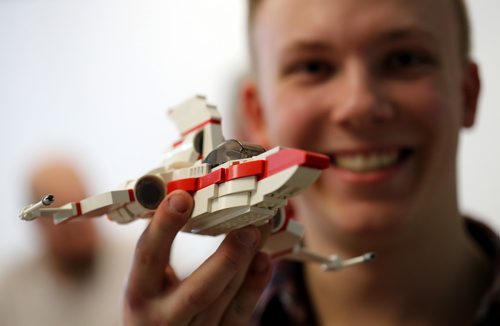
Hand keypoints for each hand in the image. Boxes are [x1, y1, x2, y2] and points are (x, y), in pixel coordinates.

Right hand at [124, 190, 271, 324]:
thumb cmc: (149, 307)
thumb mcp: (143, 282)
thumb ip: (158, 254)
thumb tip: (183, 201)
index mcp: (139, 295)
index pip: (149, 257)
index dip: (164, 226)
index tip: (183, 197)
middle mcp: (164, 317)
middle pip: (199, 290)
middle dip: (227, 258)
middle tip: (249, 228)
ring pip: (226, 299)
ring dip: (248, 262)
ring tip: (263, 229)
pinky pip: (239, 314)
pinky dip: (254, 286)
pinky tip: (264, 259)